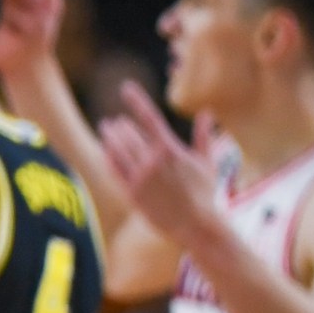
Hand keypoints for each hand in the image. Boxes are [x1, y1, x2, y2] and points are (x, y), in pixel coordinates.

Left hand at [97, 82, 218, 244]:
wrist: (196, 224)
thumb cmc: (206, 193)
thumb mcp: (207, 162)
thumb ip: (203, 136)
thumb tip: (207, 113)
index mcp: (171, 149)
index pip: (149, 117)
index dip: (136, 100)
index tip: (126, 88)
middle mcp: (152, 161)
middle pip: (128, 133)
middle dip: (121, 125)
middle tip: (115, 120)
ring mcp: (140, 177)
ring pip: (118, 150)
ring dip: (110, 137)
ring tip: (106, 128)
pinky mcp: (131, 192)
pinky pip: (114, 169)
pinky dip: (109, 156)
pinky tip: (106, 149)